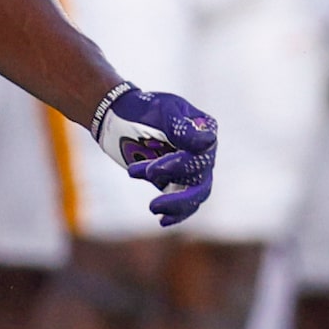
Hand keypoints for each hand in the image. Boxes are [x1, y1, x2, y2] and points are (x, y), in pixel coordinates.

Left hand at [89, 83, 216, 226]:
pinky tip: (162, 220)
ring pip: (195, 194)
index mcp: (205, 131)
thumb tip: (208, 142)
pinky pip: (183, 203)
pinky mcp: (173, 182)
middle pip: (202, 177)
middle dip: (178, 186)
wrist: (119, 116)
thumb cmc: (143, 108)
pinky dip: (176, 214)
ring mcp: (189, 169)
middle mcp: (202, 151)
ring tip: (153, 207)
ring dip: (177, 204)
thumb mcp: (162, 110)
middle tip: (150, 185)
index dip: (181, 165)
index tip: (151, 169)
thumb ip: (182, 127)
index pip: (203, 153)